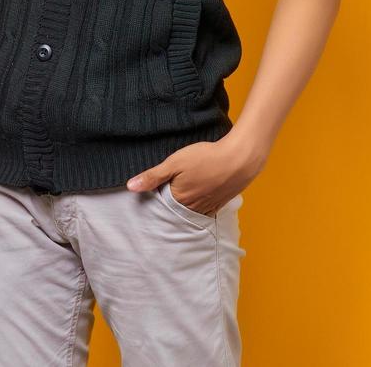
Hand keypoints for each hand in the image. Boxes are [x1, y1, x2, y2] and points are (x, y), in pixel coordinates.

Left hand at [123, 132, 264, 215]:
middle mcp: (193, 208)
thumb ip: (153, 176)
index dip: (154, 199)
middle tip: (164, 197)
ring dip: (183, 209)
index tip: (151, 194)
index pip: (160, 206)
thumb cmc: (206, 157)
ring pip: (189, 213)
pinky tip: (196, 199)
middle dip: (168, 207)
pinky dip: (198, 208)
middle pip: (174, 211)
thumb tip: (130, 187)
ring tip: (179, 198)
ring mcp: (207, 207)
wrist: (240, 158)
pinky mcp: (219, 204)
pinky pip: (204, 211)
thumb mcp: (175, 162)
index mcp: (178, 199)